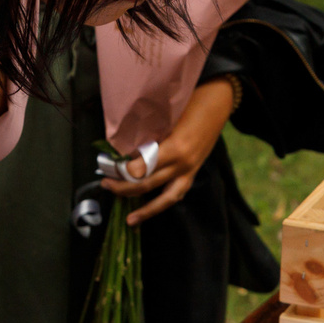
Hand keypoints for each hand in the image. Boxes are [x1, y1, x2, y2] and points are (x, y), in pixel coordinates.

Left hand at [103, 78, 233, 223]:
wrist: (218, 102)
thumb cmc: (190, 102)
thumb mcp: (166, 115)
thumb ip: (147, 134)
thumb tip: (121, 148)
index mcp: (174, 148)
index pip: (141, 169)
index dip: (121, 172)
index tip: (107, 168)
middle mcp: (182, 164)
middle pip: (147, 184)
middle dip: (124, 188)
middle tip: (106, 185)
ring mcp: (189, 171)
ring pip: (165, 199)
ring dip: (146, 210)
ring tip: (130, 220)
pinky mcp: (192, 172)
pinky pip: (176, 194)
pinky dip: (161, 203)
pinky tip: (148, 209)